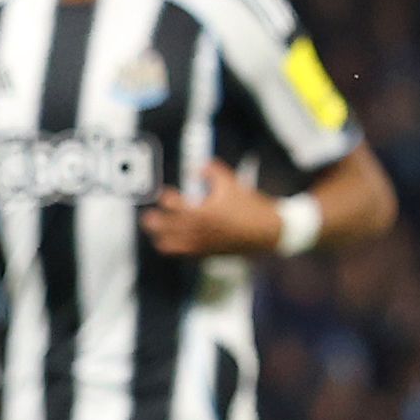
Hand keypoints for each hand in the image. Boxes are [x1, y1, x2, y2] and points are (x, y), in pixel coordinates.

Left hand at [144, 158, 280, 257]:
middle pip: (166, 227)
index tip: (164, 194)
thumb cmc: (251, 207)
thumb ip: (211, 171)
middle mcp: (199, 231)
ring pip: (172, 245)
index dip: (166, 198)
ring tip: (156, 232)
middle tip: (148, 216)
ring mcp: (203, 244)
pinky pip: (185, 253)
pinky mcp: (209, 253)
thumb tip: (196, 166)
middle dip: (154, 222)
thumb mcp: (232, 183)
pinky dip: (176, 248)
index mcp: (203, 213)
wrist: (271, 231)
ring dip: (161, 237)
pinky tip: (173, 243)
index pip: (173, 205)